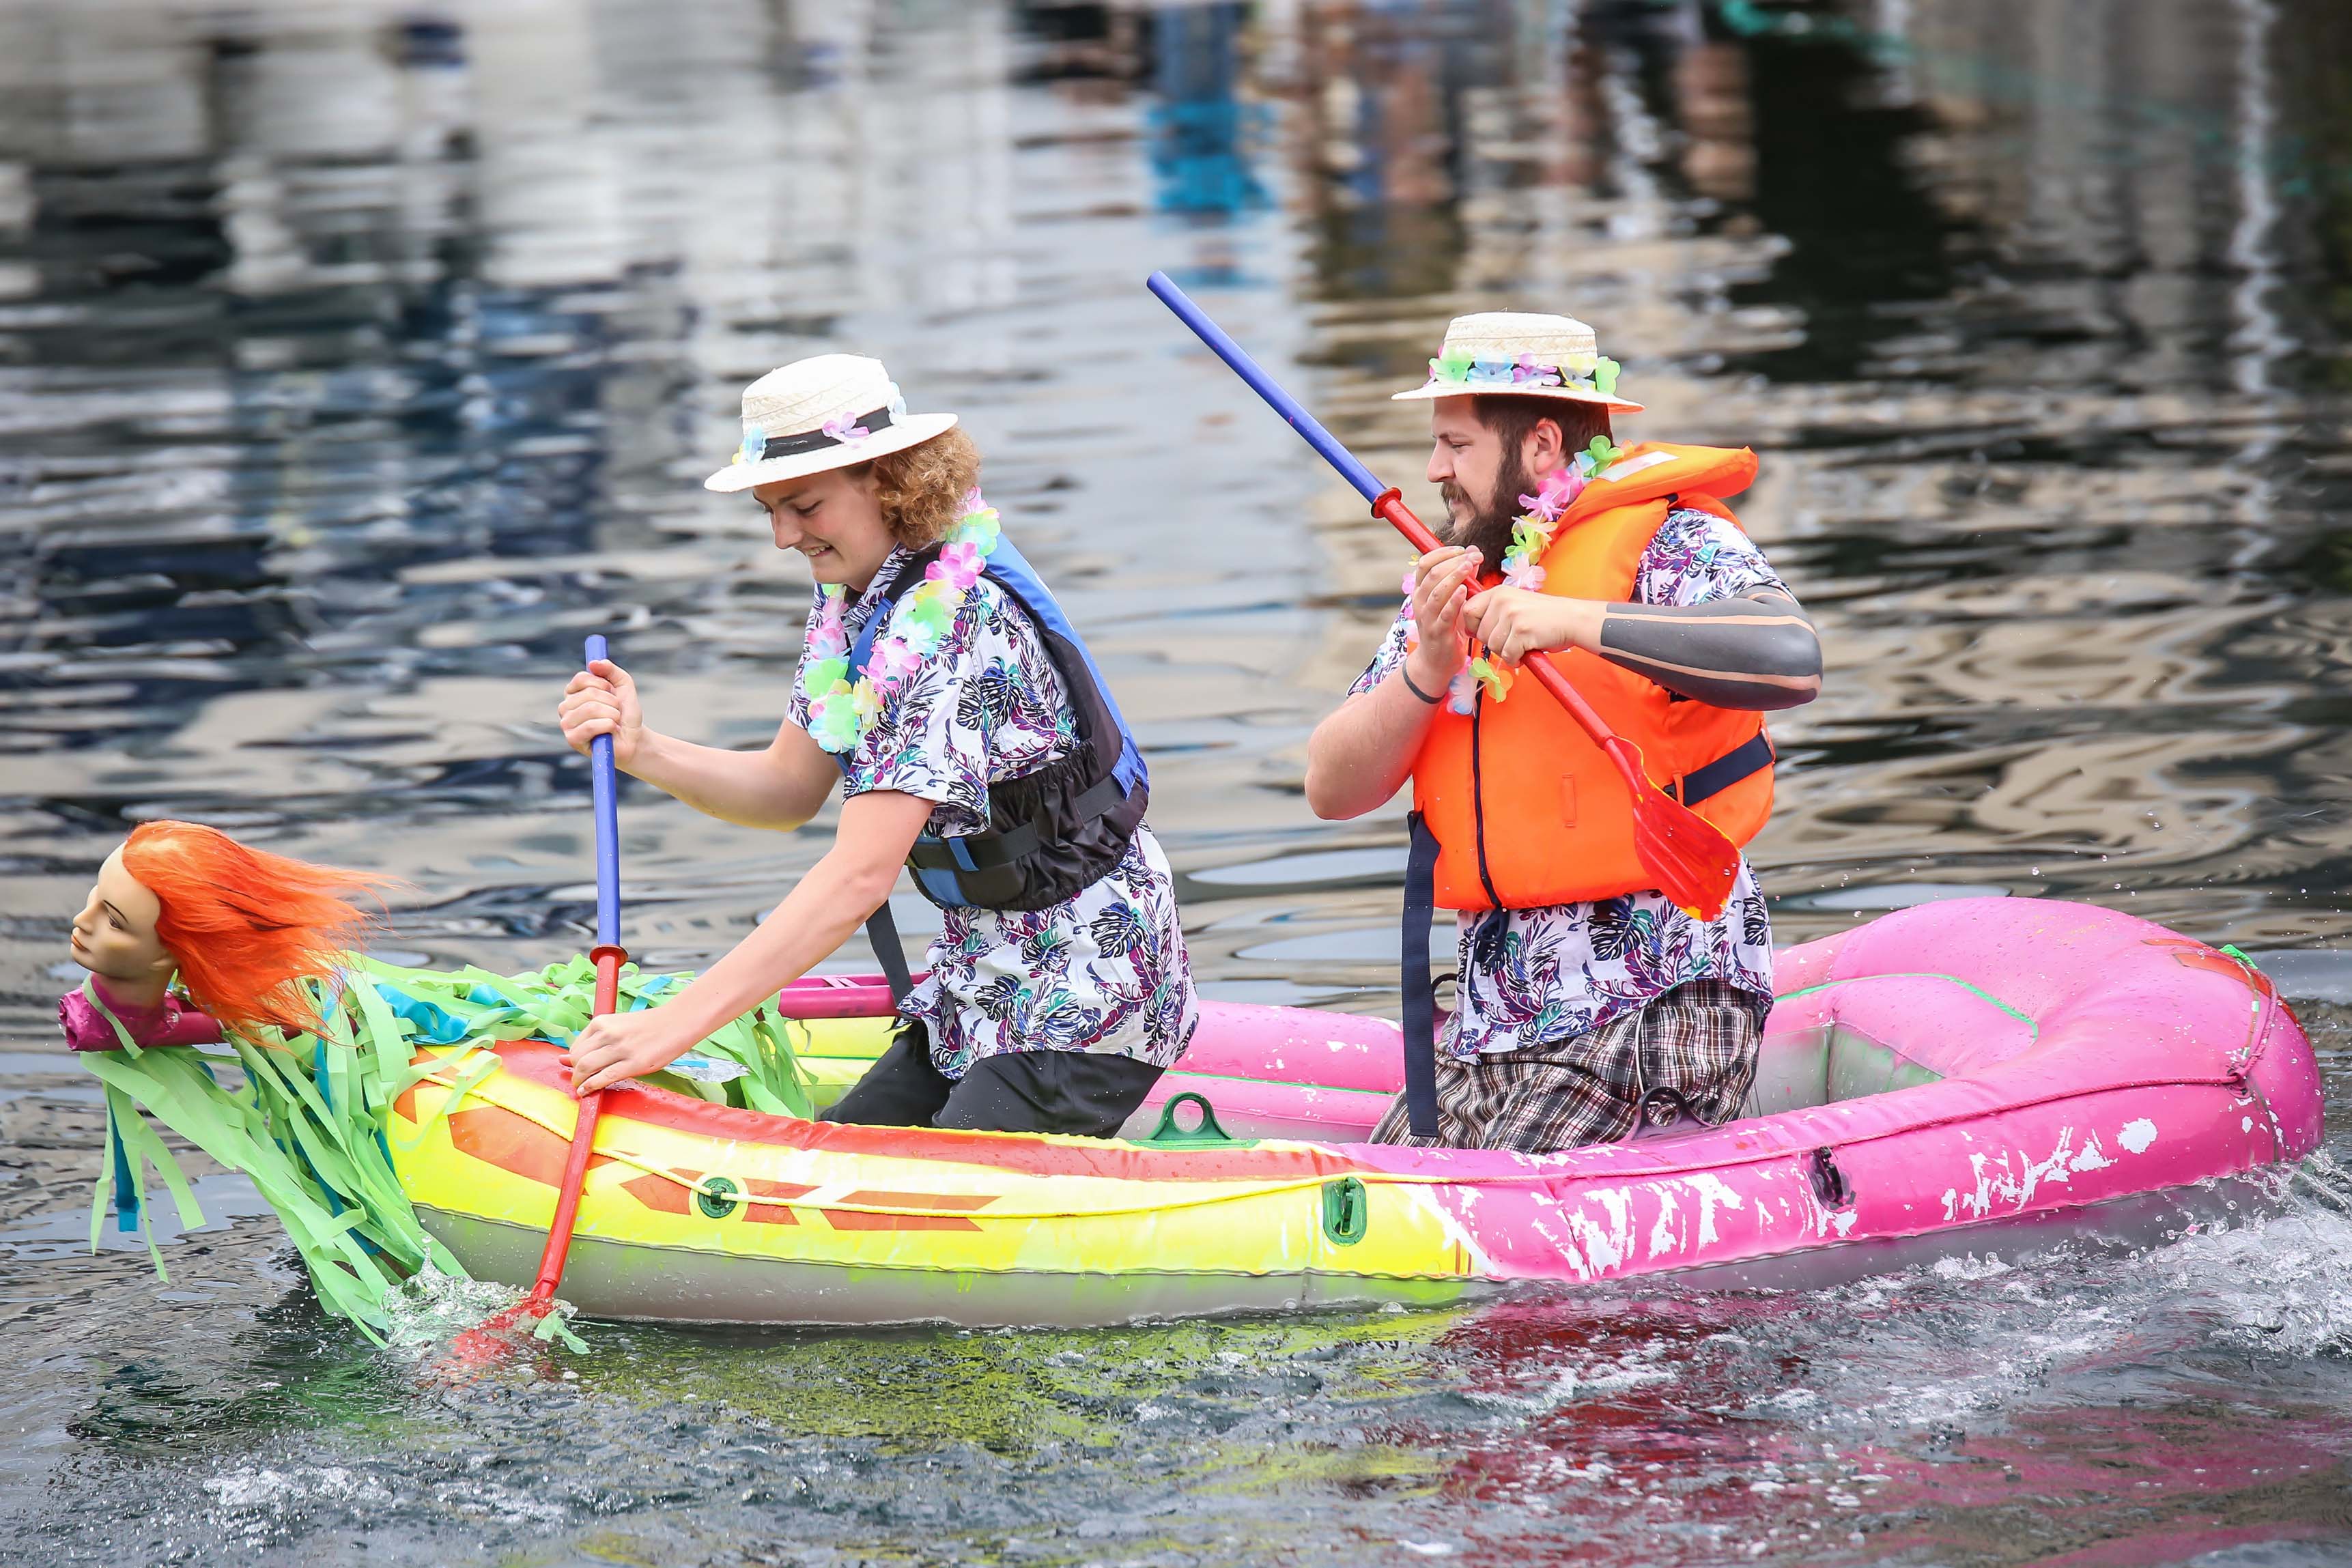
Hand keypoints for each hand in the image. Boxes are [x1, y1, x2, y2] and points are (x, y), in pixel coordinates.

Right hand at [558, 658, 643, 768]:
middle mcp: (566, 706)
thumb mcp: (624, 685)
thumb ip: (611, 670)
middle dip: (612, 702)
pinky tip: (612, 731)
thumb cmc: (625, 713)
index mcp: (573, 692)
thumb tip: (594, 662)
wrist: (634, 739)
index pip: (582, 678)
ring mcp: (566, 723)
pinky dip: (609, 726)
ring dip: (612, 714)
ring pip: (591, 709)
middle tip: (617, 711)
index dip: (603, 684)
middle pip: (589, 694)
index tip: (613, 692)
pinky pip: (590, 726)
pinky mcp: (572, 739)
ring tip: (615, 721)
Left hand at [560, 1006, 699, 1095]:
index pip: (576, 1047)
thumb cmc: (649, 1025)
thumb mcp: (618, 1026)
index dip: (574, 1061)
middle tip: (579, 1080)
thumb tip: (564, 1059)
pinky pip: (604, 1078)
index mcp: (602, 1022)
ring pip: (585, 1068)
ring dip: (579, 1081)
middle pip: (577, 1058)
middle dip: (575, 1073)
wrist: (677, 1022)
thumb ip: (594, 1041)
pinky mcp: (633, 1064)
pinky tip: (587, 1091)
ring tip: (582, 1087)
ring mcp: (620, 1049)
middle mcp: (608, 1033)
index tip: (578, 1068)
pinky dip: (591, 1087)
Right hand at [1405, 546, 1481, 692]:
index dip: (1442, 553)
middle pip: (1432, 574)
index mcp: (1421, 591)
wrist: (1436, 661)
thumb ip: (1463, 576)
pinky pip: (1444, 614)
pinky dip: (1454, 601)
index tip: (1462, 549)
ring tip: (1469, 567)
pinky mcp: (1438, 632)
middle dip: (1454, 561)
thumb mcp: (1453, 598)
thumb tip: (1474, 551)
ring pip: (1437, 591)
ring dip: (1454, 576)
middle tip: (1474, 557)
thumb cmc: (1446, 627)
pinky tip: (1465, 591)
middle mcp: (1420, 602)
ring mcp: (1427, 617)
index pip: (1425, 563)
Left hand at [1462, 588, 1602, 665]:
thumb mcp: (1514, 604)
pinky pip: (1508, 655)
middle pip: (1480, 633)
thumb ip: (1492, 612)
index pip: (1468, 610)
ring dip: (1507, 651)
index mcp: (1498, 592)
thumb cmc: (1542, 616)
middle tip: (1512, 640)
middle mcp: (1502, 601)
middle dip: (1494, 643)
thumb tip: (1468, 629)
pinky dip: (1516, 659)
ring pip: (1493, 646)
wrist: (1571, 618)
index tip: (1486, 632)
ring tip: (1522, 644)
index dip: (1473, 626)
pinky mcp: (1521, 631)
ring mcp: (1512, 615)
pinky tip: (1527, 650)